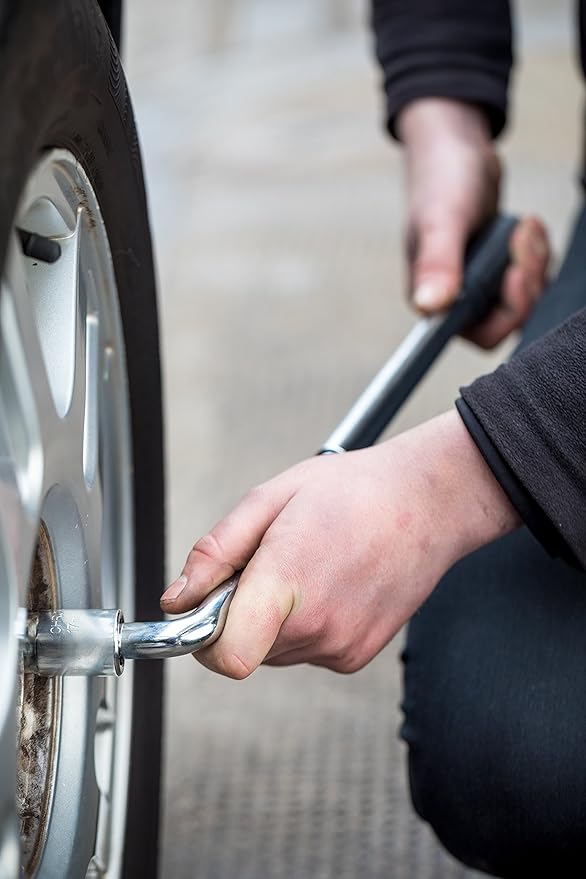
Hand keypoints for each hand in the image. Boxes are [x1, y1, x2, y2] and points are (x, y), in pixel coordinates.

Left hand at [161, 411, 519, 677]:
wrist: (428, 503)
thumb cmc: (352, 491)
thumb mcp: (270, 499)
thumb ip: (215, 553)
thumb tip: (176, 600)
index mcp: (288, 581)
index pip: (226, 656)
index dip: (202, 638)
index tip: (205, 608)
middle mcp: (318, 626)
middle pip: (242, 649)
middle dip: (239, 612)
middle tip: (270, 562)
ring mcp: (342, 646)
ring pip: (273, 651)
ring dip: (273, 618)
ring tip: (308, 566)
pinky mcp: (358, 656)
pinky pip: (306, 652)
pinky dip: (304, 625)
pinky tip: (330, 583)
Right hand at [398, 98, 549, 347]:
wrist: (454, 149)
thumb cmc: (440, 181)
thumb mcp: (441, 221)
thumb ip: (436, 264)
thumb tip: (428, 306)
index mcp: (434, 298)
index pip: (483, 334)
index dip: (508, 312)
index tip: (514, 275)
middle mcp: (456, 298)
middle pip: (512, 318)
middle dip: (528, 282)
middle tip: (522, 242)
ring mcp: (480, 284)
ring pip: (526, 298)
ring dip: (536, 264)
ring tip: (523, 228)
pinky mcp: (497, 268)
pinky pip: (532, 278)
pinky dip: (538, 254)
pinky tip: (527, 229)